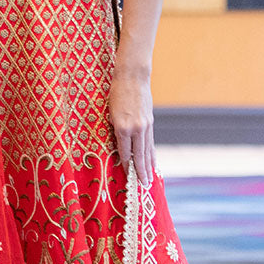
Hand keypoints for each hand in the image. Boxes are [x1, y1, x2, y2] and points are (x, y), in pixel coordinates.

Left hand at [108, 68, 154, 186]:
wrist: (132, 77)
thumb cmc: (115, 93)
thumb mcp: (110, 113)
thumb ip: (116, 131)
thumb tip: (120, 147)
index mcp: (123, 127)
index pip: (125, 153)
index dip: (126, 166)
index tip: (127, 177)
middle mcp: (136, 129)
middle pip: (139, 155)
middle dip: (141, 172)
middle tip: (144, 186)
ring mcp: (145, 126)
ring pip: (147, 150)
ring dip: (149, 166)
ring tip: (150, 179)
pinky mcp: (150, 122)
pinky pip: (151, 142)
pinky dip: (152, 154)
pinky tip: (153, 162)